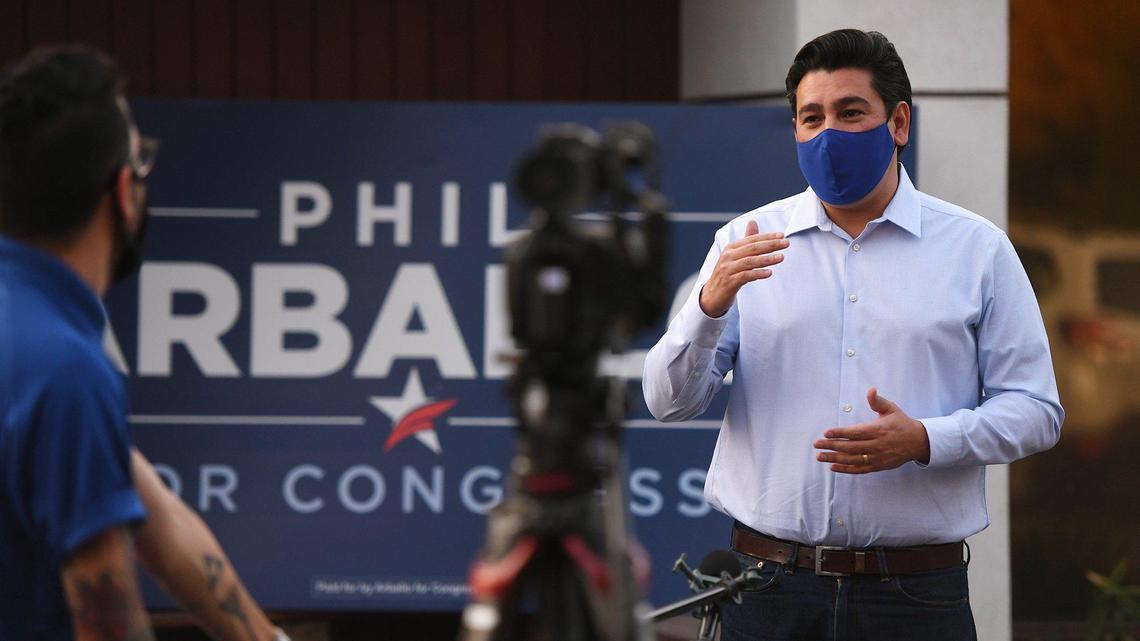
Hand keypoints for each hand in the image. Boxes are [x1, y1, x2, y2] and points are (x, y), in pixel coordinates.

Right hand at [698, 219, 787, 317]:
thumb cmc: (728, 274)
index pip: (751, 239)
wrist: (713, 295)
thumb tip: (753, 221)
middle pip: (752, 248)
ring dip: (767, 259)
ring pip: (749, 261)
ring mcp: (727, 269)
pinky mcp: (729, 282)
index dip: (767, 237)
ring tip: (781, 257)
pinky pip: (745, 276)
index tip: (782, 235)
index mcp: (731, 248)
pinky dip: (758, 273)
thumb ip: (747, 240)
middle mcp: (728, 256)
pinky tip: (769, 273)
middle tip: (786, 243)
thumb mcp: (736, 255)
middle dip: (770, 245)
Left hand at [812, 387, 930, 473]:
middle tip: (816, 444)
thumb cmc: (901, 423)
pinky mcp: (878, 466)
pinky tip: (833, 467)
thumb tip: (871, 389)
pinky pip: (860, 469)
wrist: (918, 442)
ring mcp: (877, 457)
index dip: (840, 433)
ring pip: (853, 460)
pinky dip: (846, 469)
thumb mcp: (891, 409)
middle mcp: (877, 445)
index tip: (826, 432)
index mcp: (878, 430)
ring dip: (835, 459)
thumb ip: (878, 401)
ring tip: (820, 456)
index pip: (856, 432)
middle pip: (851, 447)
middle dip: (832, 446)